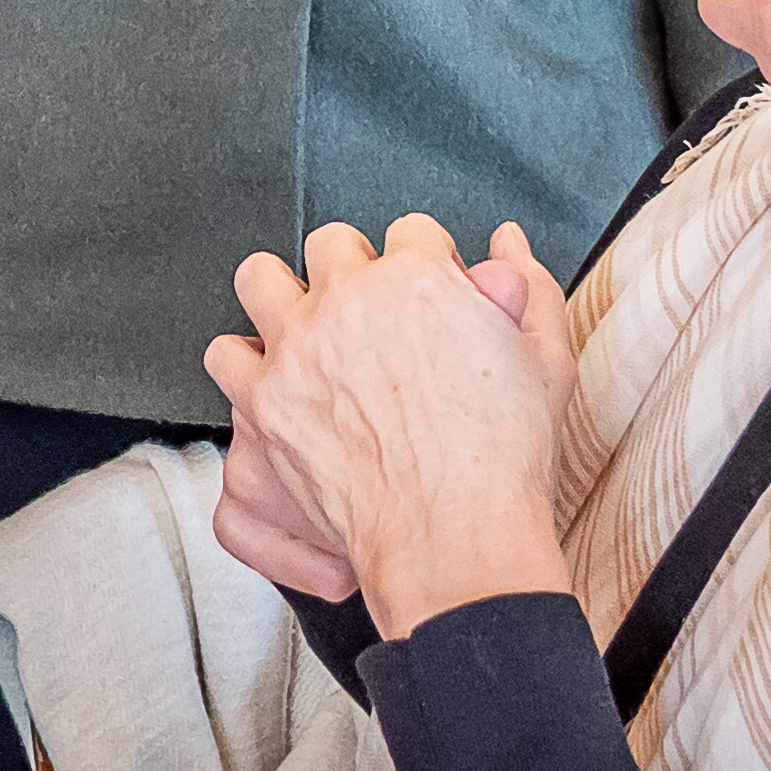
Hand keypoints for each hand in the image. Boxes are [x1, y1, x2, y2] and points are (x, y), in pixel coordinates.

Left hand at [214, 215, 580, 639]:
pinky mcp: (263, 401)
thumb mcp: (545, 364)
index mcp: (416, 281)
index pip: (410, 234)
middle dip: (353, 271)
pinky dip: (245, 368)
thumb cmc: (502, 461)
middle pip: (330, 246)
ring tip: (305, 330)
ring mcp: (296, 349)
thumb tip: (506, 242)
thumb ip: (527, 288)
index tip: (428, 297)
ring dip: (281, 299)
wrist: (454, 537)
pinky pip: (225, 356)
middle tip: (370, 316)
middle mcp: (347, 302)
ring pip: (260, 280)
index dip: (425, 264)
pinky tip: (273, 382)